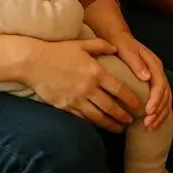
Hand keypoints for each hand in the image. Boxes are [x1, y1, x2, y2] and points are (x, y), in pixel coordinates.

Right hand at [25, 38, 140, 132]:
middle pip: (111, 107)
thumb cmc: (58, 51)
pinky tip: (100, 125)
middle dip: (124, 116)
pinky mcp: (64, 107)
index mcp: (96, 72)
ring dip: (111, 124)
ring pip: (98, 117)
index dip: (132, 100)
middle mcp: (88, 88)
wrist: (33, 62)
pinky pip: (82, 118)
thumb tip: (116, 48)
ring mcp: (76, 99)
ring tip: (120, 128)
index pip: (120, 90)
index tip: (140, 106)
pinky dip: (93, 123)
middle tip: (133, 121)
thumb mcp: (82, 44)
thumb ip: (101, 45)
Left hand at [110, 31, 171, 129]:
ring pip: (166, 99)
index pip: (160, 84)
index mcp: (154, 63)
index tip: (148, 111)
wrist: (119, 39)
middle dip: (159, 110)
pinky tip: (150, 122)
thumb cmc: (121, 45)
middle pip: (166, 94)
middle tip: (148, 123)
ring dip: (160, 114)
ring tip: (150, 126)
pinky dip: (158, 112)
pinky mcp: (153, 85)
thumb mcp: (127, 50)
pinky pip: (161, 100)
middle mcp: (158, 72)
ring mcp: (157, 78)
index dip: (156, 99)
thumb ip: (136, 63)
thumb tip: (146, 77)